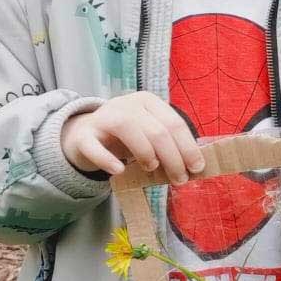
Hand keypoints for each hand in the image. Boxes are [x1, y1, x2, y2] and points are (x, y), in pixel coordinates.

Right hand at [60, 93, 203, 185]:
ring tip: (152, 169)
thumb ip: (170, 146)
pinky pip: (94, 147)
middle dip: (173, 157)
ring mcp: (103, 117)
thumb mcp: (150, 136)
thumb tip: (196, 166)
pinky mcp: (83, 136)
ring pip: (128, 129)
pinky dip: (107, 160)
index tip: (197, 168)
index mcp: (148, 102)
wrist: (85, 135)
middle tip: (180, 179)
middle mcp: (126, 104)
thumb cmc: (127, 138)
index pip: (174, 123)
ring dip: (146, 153)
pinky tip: (119, 171)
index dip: (188, 147)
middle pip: (156, 130)